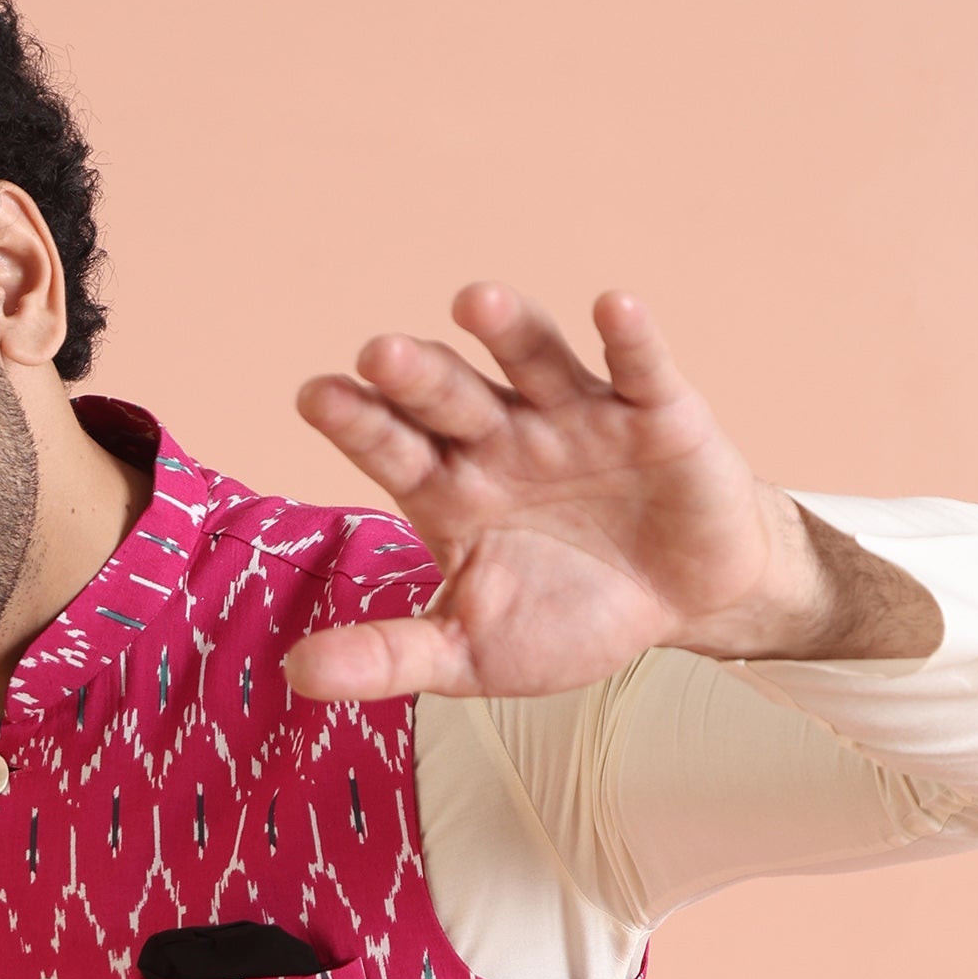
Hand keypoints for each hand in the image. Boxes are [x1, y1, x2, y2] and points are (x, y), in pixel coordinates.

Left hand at [284, 284, 929, 699]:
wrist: (682, 605)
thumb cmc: (568, 617)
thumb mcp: (470, 652)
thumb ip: (389, 656)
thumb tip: (295, 674)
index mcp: (450, 488)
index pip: (392, 448)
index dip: (357, 421)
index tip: (314, 396)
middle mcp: (502, 438)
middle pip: (450, 397)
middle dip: (416, 376)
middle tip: (376, 354)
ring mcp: (577, 417)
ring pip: (534, 360)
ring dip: (509, 329)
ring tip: (474, 304)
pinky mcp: (656, 412)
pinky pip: (641, 368)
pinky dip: (631, 338)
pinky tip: (614, 308)